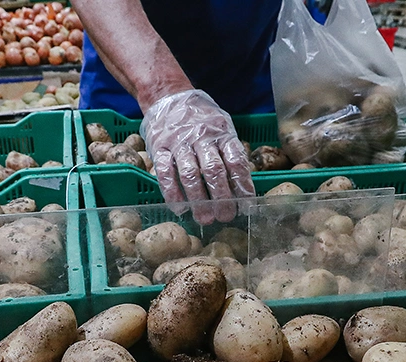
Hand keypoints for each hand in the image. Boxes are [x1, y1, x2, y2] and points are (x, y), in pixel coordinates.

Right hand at [140, 89, 254, 224]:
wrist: (169, 97)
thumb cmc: (201, 119)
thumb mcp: (222, 127)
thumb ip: (231, 152)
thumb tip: (244, 186)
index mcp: (222, 133)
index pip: (236, 161)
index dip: (242, 185)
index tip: (246, 205)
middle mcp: (201, 137)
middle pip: (214, 170)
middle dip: (221, 197)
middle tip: (225, 216)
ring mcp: (179, 142)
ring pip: (190, 174)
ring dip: (198, 200)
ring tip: (205, 219)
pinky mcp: (159, 148)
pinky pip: (165, 172)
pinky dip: (172, 193)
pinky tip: (180, 208)